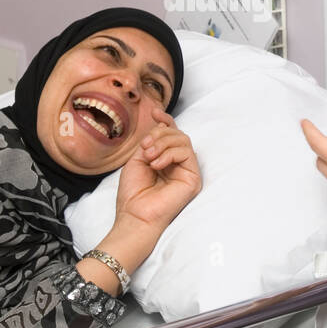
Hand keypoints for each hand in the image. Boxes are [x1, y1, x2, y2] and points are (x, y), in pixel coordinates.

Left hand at [115, 106, 201, 231]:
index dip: (165, 120)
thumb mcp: (138, 159)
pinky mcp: (193, 178)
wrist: (135, 215)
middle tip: (145, 146)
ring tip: (149, 156)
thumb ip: (151, 142)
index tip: (154, 112)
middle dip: (160, 133)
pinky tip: (156, 164)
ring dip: (163, 143)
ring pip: (183, 140)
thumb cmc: (133, 193)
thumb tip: (159, 125)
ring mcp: (187, 171)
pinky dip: (169, 153)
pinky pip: (186, 153)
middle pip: (177, 134)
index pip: (171, 134)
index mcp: (165, 159)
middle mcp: (178, 164)